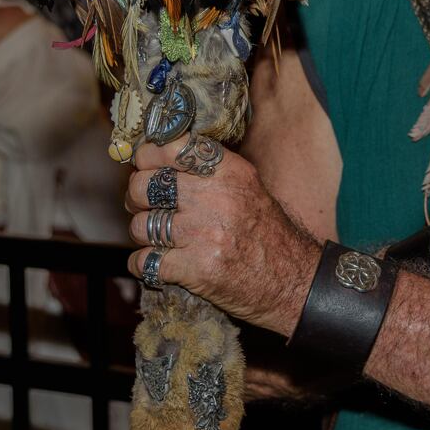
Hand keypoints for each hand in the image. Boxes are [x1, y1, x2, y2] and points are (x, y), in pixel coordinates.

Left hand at [123, 140, 319, 335]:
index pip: (171, 147)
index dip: (148, 156)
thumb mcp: (249, 188)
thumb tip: (161, 159)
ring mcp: (203, 233)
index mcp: (229, 172)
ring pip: (140, 225)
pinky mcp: (195, 268)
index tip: (145, 165)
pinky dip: (143, 265)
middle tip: (146, 206)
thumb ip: (210, 170)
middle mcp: (215, 198)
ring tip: (160, 239)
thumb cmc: (269, 235)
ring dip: (143, 235)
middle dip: (137, 198)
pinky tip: (155, 264)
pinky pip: (144, 261)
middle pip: (144, 185)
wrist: (293, 281)